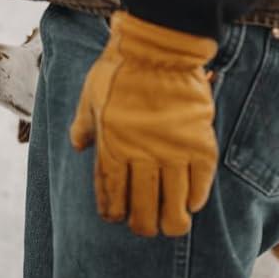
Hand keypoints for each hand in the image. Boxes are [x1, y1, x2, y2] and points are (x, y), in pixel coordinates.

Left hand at [69, 11, 218, 237]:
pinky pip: (201, 181)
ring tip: (173, 227)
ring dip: (174, 220)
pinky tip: (193, 204)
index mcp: (112, 146)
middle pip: (144, 206)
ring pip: (175, 201)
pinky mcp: (200, 143)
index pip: (112, 192)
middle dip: (144, 225)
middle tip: (147, 229)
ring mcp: (173, 151)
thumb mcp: (90, 95)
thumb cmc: (119, 69)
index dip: (113, 210)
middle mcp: (142, 155)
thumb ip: (83, 124)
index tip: (116, 219)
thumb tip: (77, 146)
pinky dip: (197, 196)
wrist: (158, 48)